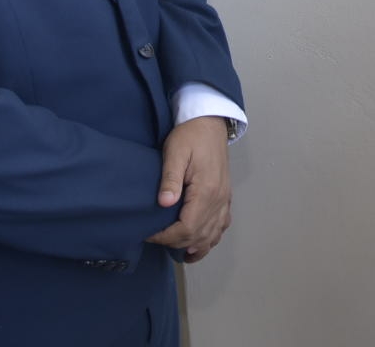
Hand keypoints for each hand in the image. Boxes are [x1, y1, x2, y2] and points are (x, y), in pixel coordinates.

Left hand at [144, 116, 230, 261]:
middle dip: (177, 243)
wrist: (210, 122)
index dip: (167, 237)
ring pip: (213, 234)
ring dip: (196, 246)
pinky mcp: (225, 196)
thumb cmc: (190, 135)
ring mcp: (224, 199)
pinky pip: (222, 225)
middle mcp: (219, 199)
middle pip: (199, 235)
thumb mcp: (175, 153)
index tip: (149, 234)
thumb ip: (170, 178)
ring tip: (178, 253)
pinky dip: (211, 238)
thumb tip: (165, 203)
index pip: (187, 228)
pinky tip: (199, 242)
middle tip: (156, 239)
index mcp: (206, 191)